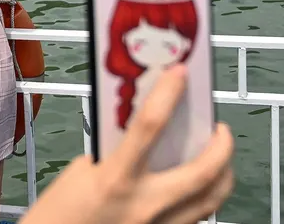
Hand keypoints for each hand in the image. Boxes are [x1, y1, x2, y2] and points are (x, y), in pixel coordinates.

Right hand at [20, 65, 233, 223]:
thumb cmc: (60, 214)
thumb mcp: (82, 170)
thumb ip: (115, 150)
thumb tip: (144, 132)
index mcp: (115, 180)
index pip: (150, 125)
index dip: (168, 93)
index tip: (179, 74)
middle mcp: (143, 205)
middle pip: (204, 172)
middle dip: (222, 146)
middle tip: (219, 129)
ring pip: (212, 199)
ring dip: (222, 174)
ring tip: (217, 157)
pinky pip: (197, 217)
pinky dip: (204, 197)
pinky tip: (198, 186)